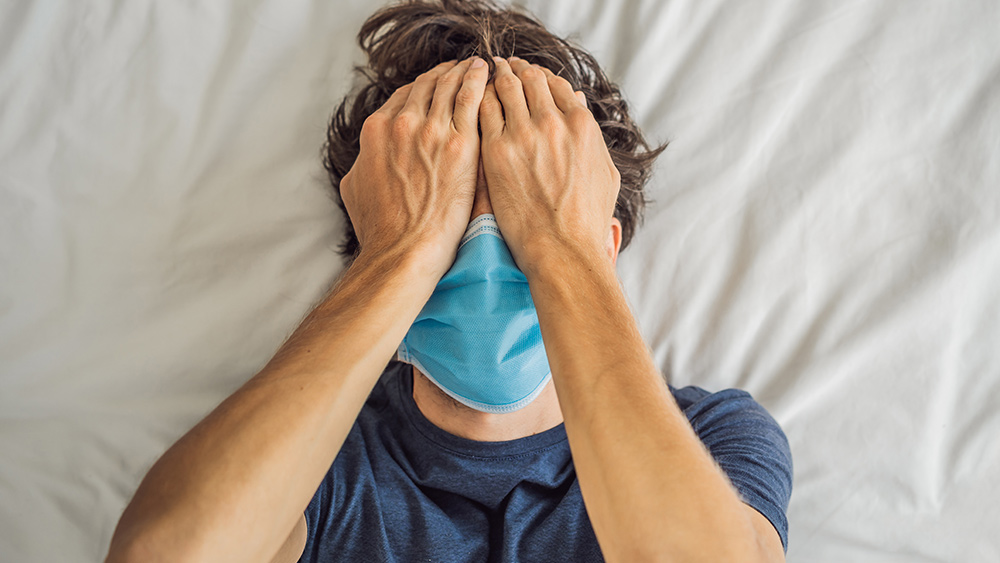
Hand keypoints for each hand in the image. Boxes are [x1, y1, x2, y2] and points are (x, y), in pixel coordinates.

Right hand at [340, 57, 489, 278]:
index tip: (435, 84)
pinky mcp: (459, 143)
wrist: (405, 250)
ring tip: (477, 66)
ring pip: (450, 86)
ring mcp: (431, 130)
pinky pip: (471, 98)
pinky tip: (487, 73)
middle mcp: (401, 123)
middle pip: (427, 86)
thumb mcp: (355, 188)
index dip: (422, 87)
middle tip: (460, 68)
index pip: (403, 96)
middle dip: (445, 74)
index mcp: (376, 131)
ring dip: (464, 72)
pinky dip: (478, 81)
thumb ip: (364, 162)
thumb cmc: (382, 230)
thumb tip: (367, 158)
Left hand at [478, 56, 620, 275]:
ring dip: (492, 78)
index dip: (539, 76)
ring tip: (482, 77)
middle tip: (501, 68)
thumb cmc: (586, 221)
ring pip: (503, 88)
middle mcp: (553, 123)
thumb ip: (591, 136)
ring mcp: (523, 135)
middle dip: (513, 70)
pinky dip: (476, 100)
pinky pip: (481, 111)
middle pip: (528, 79)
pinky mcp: (496, 152)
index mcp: (582, 125)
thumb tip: (577, 104)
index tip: (528, 76)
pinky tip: (469, 102)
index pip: (556, 84)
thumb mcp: (604, 173)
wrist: (561, 250)